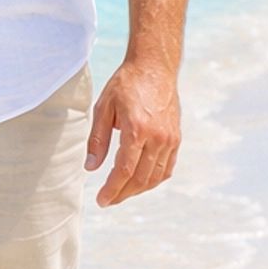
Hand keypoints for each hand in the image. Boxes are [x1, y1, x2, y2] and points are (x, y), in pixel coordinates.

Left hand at [86, 56, 181, 206]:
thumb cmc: (126, 84)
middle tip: (108, 200)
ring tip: (120, 192)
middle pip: (140, 179)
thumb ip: (97, 140)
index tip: (101, 200)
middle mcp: (157, 137)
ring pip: (155, 177)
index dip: (112, 189)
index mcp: (137, 129)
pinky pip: (166, 168)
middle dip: (122, 194)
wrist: (155, 68)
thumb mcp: (103, 107)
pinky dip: (153, 180)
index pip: (124, 170)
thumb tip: (90, 167)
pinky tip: (139, 182)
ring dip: (137, 190)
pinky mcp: (176, 138)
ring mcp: (170, 139)